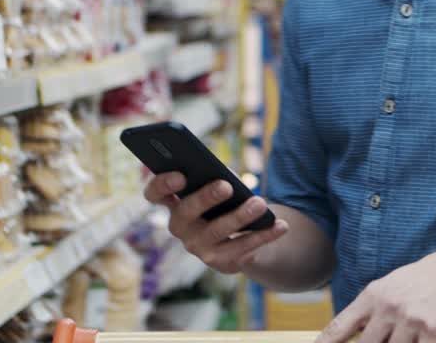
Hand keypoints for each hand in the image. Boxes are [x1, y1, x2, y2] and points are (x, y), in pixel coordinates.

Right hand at [143, 172, 288, 273]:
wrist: (243, 239)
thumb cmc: (226, 202)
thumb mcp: (220, 187)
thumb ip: (217, 178)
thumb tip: (226, 176)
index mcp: (174, 202)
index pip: (154, 194)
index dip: (161, 184)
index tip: (180, 174)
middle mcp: (180, 227)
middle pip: (185, 212)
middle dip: (205, 198)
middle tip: (226, 186)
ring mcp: (198, 247)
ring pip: (217, 231)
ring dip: (240, 217)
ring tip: (260, 203)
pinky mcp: (220, 262)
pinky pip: (243, 248)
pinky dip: (264, 235)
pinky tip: (281, 225)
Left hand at [317, 245, 435, 342]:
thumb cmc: (425, 280)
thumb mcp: (391, 287)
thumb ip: (371, 309)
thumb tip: (350, 333)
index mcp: (374, 295)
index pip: (340, 327)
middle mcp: (389, 308)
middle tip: (382, 341)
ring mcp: (411, 321)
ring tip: (407, 336)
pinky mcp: (434, 333)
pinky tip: (423, 341)